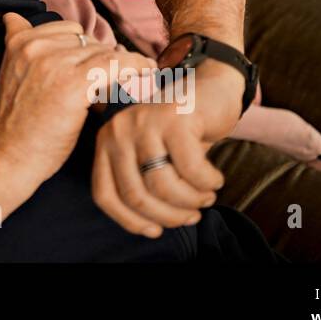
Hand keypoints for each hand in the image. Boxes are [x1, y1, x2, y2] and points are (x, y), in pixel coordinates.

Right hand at [0, 12, 132, 185]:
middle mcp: (36, 46)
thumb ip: (17, 41)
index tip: (103, 66)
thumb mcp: (10, 71)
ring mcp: (53, 63)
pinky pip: (115, 64)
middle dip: (105, 62)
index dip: (89, 50)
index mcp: (21, 41)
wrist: (10, 156)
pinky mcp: (72, 84)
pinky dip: (136, 67)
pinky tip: (146, 76)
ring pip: (105, 52)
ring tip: (135, 82)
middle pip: (90, 42)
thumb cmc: (18, 121)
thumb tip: (12, 16)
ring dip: (123, 67)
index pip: (71, 31)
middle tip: (118, 83)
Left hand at [90, 86, 227, 239]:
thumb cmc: (181, 132)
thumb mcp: (152, 156)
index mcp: (107, 142)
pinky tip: (215, 178)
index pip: (105, 195)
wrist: (210, 88)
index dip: (130, 221)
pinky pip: (192, 170)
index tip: (154, 231)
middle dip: (168, 216)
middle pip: (135, 195)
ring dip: (191, 201)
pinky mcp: (174, 117)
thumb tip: (149, 227)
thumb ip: (141, 182)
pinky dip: (208, 182)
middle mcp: (118, 129)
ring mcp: (144, 122)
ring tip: (205, 197)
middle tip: (192, 216)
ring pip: (163, 186)